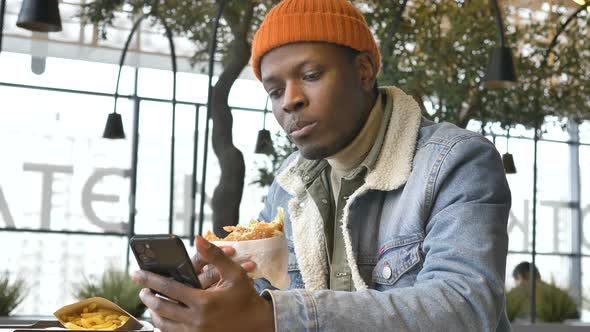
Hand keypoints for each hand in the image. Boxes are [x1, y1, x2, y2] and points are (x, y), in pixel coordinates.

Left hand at [132, 236, 274, 331]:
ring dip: (153, 312)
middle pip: (160, 307)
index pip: (168, 288)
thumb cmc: (245, 297)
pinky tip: (162, 317)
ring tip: (151, 301)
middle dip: (147, 296)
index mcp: (203, 301)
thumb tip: (198, 238)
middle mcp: (196, 320)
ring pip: (162, 324)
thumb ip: (214, 255)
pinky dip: (163, 325)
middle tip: (142, 289)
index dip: (150, 279)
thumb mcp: (234, 273)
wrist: (257, 324)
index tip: (136, 274)